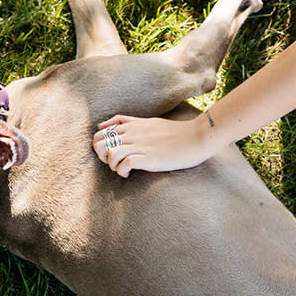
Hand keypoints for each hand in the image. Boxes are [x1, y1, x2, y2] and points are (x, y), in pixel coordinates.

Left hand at [93, 113, 216, 176]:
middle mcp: (133, 134)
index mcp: (131, 125)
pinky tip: (128, 174)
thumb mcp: (147, 121)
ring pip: (110, 154)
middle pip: (99, 143)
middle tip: (113, 163)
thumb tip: (102, 126)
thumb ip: (125, 122)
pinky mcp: (149, 158)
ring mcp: (140, 146)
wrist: (197, 137)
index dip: (99, 146)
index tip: (109, 154)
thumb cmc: (174, 132)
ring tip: (121, 169)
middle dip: (101, 156)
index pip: (100, 133)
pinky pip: (124, 164)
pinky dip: (122, 172)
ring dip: (111, 165)